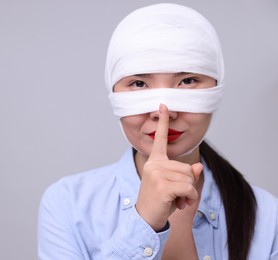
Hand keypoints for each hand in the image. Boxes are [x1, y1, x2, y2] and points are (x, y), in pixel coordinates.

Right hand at [135, 104, 202, 230]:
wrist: (145, 218)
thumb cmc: (159, 201)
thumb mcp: (174, 186)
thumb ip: (186, 175)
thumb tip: (198, 168)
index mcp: (155, 162)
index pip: (161, 139)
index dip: (163, 122)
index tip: (163, 104)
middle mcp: (154, 164)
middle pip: (187, 167)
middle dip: (187, 184)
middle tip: (176, 195)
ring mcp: (156, 173)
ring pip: (189, 178)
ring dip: (188, 193)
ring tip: (176, 200)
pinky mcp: (162, 185)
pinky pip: (188, 188)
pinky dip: (188, 198)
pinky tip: (178, 204)